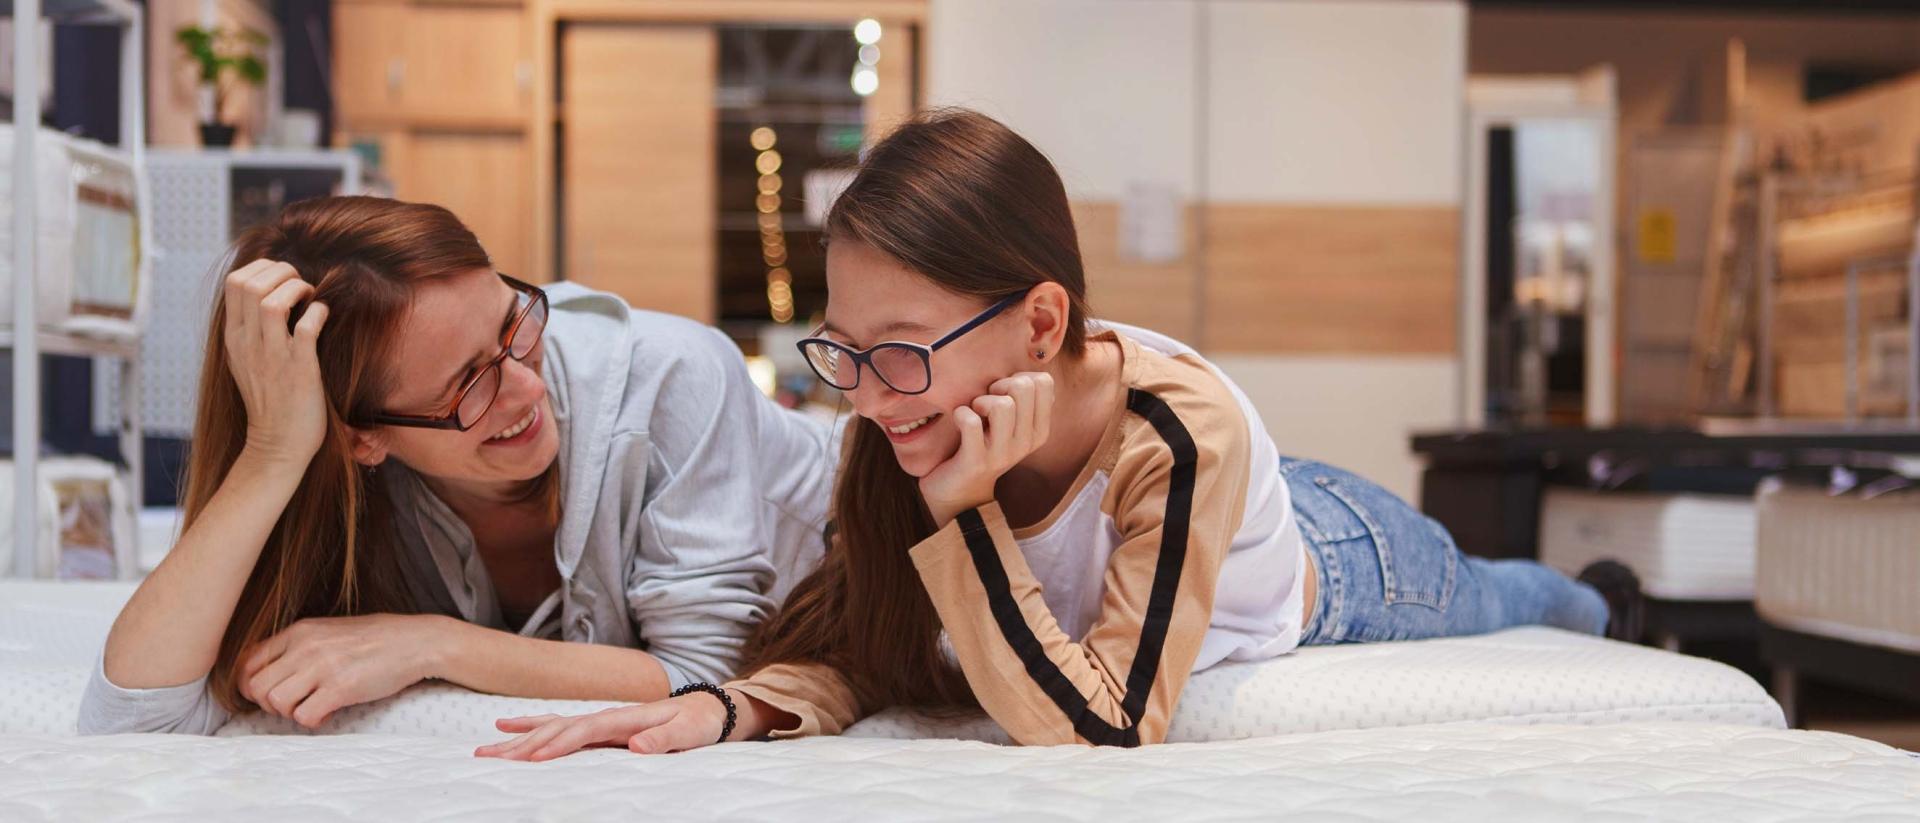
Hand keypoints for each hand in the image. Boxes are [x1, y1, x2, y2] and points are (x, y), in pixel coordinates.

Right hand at [223, 259, 330, 469]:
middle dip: (281, 272)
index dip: (262, 268)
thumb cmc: (270, 398)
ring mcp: (272, 356)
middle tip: (301, 284)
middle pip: (250, 284)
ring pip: (273, 301)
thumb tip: (271, 292)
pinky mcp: (300, 369)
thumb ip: (252, 327)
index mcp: (234, 337)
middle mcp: (248, 343)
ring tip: (311, 298)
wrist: (277, 444)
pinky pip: (307, 327)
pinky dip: (319, 313)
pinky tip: (323, 317)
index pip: (234, 283)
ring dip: (298, 288)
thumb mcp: (248, 358)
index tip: (283, 278)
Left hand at [237, 613, 447, 728]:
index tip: (268, 694)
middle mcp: (305, 646)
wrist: (416, 641)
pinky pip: (304, 716)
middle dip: (268, 703)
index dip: (250, 685)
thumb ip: (300, 646)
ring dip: (290, 712)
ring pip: (275, 702)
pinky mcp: (341, 687)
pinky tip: (328, 713)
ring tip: (312, 707)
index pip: (247, 661)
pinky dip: (311, 721)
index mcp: (300, 631)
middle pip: (256, 686)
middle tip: (292, 704)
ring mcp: (322, 666)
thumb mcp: (330, 630)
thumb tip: (274, 673)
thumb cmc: (376, 638)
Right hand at [475, 692, 729, 760]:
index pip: (584, 732)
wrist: (706, 709)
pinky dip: (532, 726)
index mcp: (624, 719)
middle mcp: (605, 717)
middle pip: (557, 728)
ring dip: (518, 737)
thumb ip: (663, 740)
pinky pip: (558, 726)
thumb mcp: (689, 733)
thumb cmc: (698, 723)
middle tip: (488, 757)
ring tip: (484, 746)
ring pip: (551, 727)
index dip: (558, 744)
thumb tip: (636, 746)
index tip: (533, 758)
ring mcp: (599, 721)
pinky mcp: (598, 727)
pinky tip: (506, 727)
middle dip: (523, 743)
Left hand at [918, 372, 1054, 525]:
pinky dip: (961, 413)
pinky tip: (960, 420)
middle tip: (986, 402)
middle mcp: (1026, 443)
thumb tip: (1032, 373)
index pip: (1044, 382)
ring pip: (1002, 405)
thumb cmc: (982, 443)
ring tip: (975, 412)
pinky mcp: (976, 462)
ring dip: (981, 401)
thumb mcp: (1011, 422)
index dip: (1019, 377)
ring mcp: (1002, 454)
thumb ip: (1023, 398)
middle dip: (1000, 385)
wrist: (957, 489)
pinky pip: (971, 422)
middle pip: (1024, 388)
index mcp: (1039, 430)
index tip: (1003, 393)